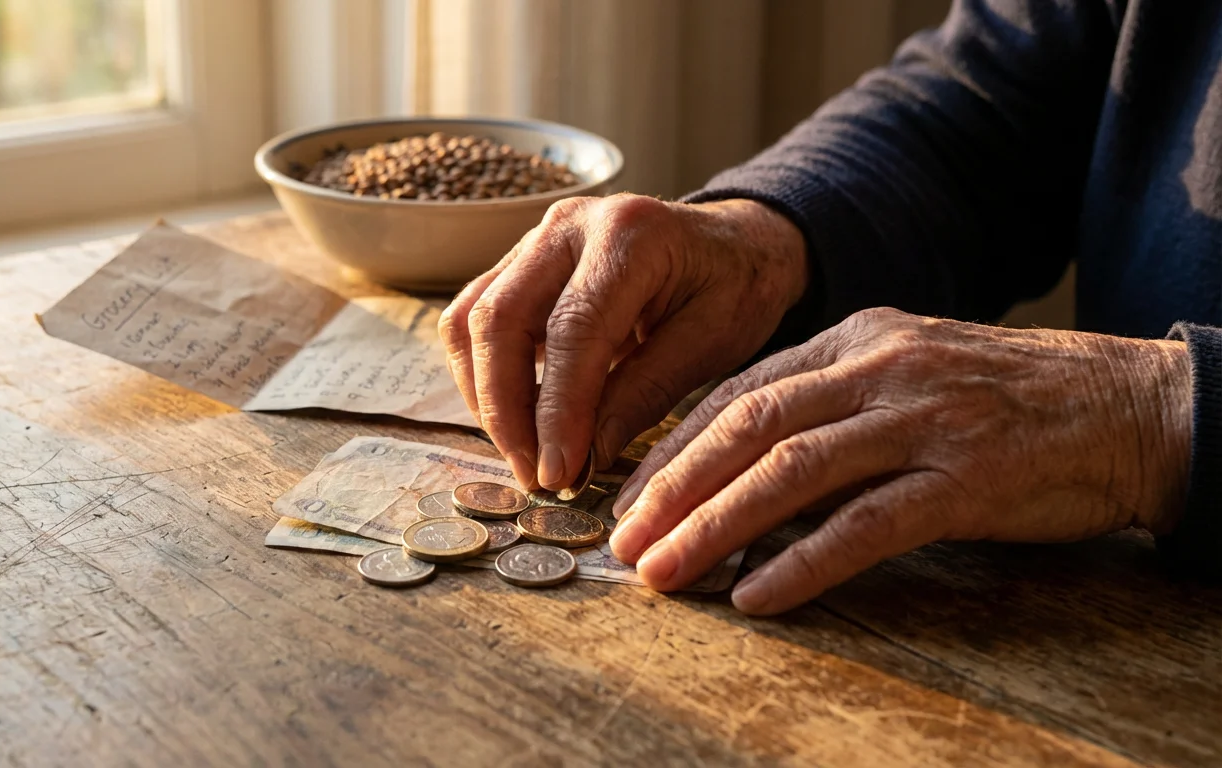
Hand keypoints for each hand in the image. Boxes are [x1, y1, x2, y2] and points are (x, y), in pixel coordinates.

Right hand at [439, 193, 808, 489]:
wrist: (734, 242)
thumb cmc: (735, 287)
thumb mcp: (712, 341)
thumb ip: (647, 393)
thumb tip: (586, 455)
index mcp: (631, 235)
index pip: (572, 330)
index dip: (557, 409)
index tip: (558, 473)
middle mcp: (569, 225)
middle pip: (500, 319)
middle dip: (506, 410)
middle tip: (534, 476)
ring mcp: (536, 239)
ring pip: (472, 319)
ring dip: (486, 397)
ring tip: (524, 455)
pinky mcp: (519, 262)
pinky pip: (474, 318)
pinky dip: (483, 374)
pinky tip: (516, 418)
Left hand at [608, 308, 1193, 613]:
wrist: (1128, 406)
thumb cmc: (1007, 398)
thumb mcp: (909, 373)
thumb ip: (831, 405)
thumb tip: (742, 466)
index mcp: (856, 338)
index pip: (739, 388)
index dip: (673, 443)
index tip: (628, 492)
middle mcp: (880, 368)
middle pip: (749, 425)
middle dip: (674, 487)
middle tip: (624, 540)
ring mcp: (924, 420)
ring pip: (793, 470)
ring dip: (717, 525)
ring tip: (665, 571)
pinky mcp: (967, 479)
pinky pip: (867, 525)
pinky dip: (804, 562)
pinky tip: (757, 594)